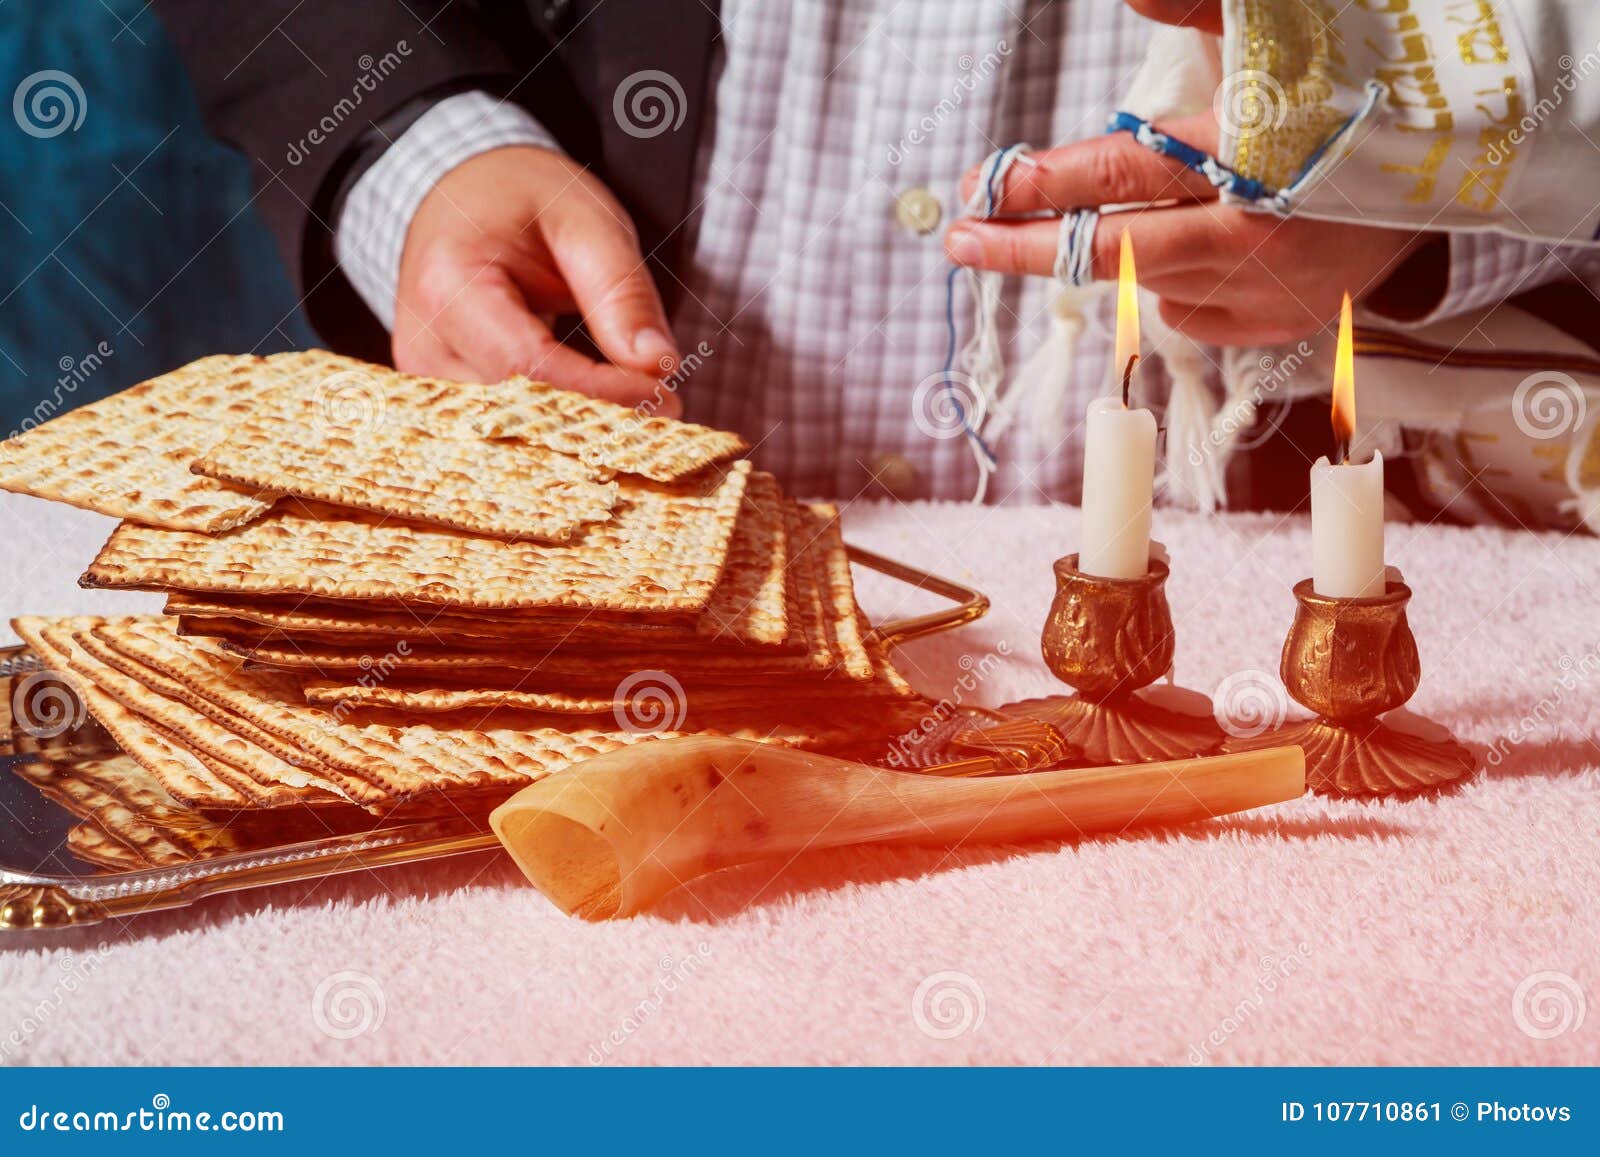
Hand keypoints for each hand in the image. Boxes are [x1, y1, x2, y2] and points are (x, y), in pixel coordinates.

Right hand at [393, 145, 681, 413]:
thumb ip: (621, 291)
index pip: (531, 369)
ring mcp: (423, 376)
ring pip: (509, 433)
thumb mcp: (585, 221)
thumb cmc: (521, 198)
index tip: (666, 397)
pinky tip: (596, 418)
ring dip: (577, 432)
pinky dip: (553, 428)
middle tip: (663, 413)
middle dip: (597, 421)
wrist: (464, 194)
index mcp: (447, 287)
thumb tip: (657, 365)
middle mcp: (421, 343)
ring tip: (636, 414)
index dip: (603, 394)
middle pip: (517, 413)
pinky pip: (500, 430)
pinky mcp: (438, 395)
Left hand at [943, 1, 1428, 346]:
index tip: (984, 185)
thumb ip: (1198, 8)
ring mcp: (1270, 289)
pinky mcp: (1280, 326)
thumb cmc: (1353, 97)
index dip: (1048, 182)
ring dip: (1118, 255)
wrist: (1452, 171)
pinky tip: (1206, 247)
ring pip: (1147, 285)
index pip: (1127, 172)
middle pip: (1116, 252)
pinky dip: (1176, 283)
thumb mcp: (1280, 41)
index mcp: (1256, 153)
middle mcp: (1258, 232)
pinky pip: (1190, 314)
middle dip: (1029, 248)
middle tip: (960, 240)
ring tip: (1138, 214)